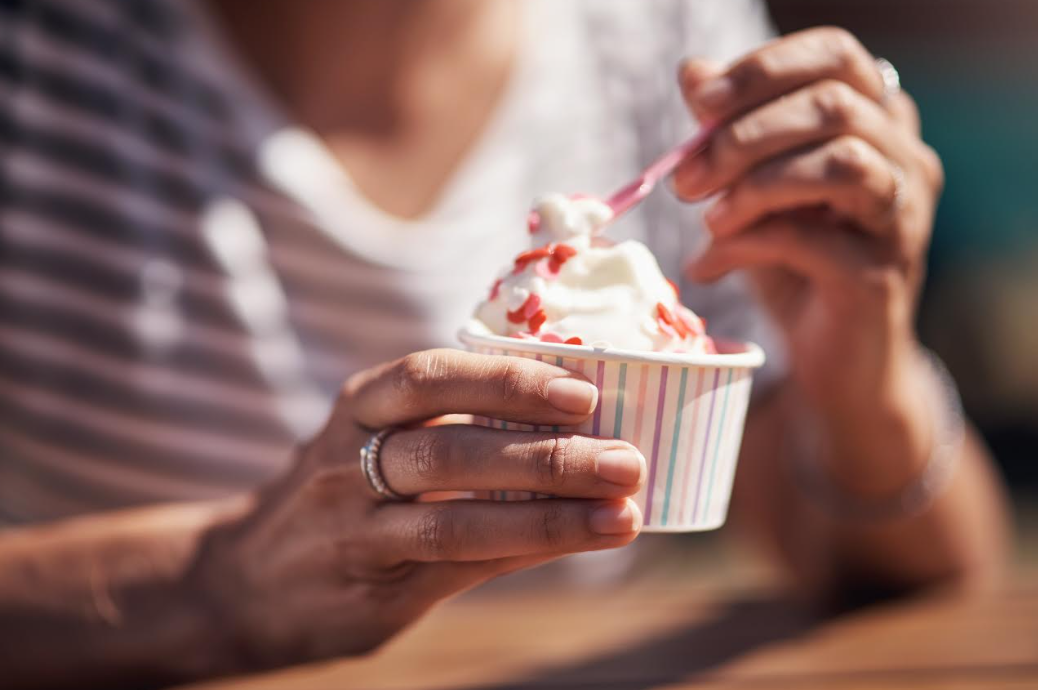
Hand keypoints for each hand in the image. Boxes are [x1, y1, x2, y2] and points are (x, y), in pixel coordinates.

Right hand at [186, 349, 644, 671]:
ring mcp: (355, 530)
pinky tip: (578, 541)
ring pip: (455, 520)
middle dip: (546, 454)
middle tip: (625, 459)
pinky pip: (457, 568)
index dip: (507, 380)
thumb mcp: (372, 438)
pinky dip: (524, 552)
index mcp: (361, 406)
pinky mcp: (371, 588)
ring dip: (548, 516)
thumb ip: (453, 425)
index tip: (583, 389)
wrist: (244, 580)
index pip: (432, 376)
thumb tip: (575, 417)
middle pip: (450, 449)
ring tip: (621, 514)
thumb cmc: (339, 493)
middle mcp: (349, 461)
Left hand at [674, 27, 943, 423]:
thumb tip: (693, 72)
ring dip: (754, 185)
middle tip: (687, 179)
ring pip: (839, 162)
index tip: (701, 101)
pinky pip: (809, 239)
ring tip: (709, 219)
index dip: (765, 69)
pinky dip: (744, 246)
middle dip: (744, 135)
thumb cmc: (795, 264)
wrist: (834, 359)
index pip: (838, 56)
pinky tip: (710, 265)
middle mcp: (906, 160)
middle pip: (834, 105)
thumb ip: (730, 132)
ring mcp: (903, 217)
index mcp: (879, 123)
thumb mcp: (753, 190)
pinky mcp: (880, 274)